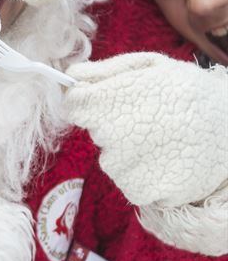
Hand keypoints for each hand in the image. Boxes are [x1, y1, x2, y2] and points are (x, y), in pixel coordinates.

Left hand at [64, 53, 227, 207]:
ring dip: (131, 154)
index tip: (106, 100)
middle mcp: (112, 139)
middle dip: (115, 125)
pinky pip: (132, 185)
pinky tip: (170, 159)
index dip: (88, 101)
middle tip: (152, 117)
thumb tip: (70, 77)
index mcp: (109, 101)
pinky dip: (147, 176)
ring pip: (113, 162)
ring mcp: (128, 170)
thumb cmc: (190, 91)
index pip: (73, 106)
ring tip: (165, 139)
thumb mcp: (150, 66)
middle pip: (97, 135)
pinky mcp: (145, 194)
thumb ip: (104, 72)